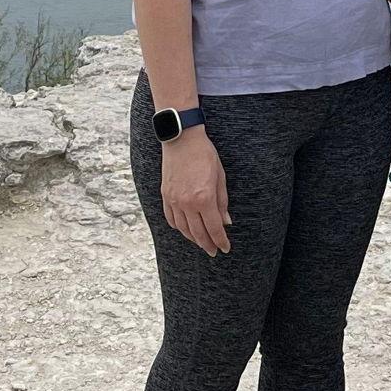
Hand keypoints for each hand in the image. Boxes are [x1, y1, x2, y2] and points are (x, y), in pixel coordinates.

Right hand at [161, 128, 231, 254]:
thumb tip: (225, 222)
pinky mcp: (165, 195)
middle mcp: (187, 203)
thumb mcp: (220, 177)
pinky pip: (171, 219)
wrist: (182, 139)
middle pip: (198, 233)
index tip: (225, 248)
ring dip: (193, 239)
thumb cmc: (204, 155)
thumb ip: (222, 203)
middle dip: (207, 244)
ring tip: (201, 243)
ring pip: (183, 229)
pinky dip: (179, 228)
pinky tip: (185, 230)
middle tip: (213, 251)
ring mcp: (173, 200)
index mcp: (204, 198)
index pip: (214, 228)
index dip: (220, 241)